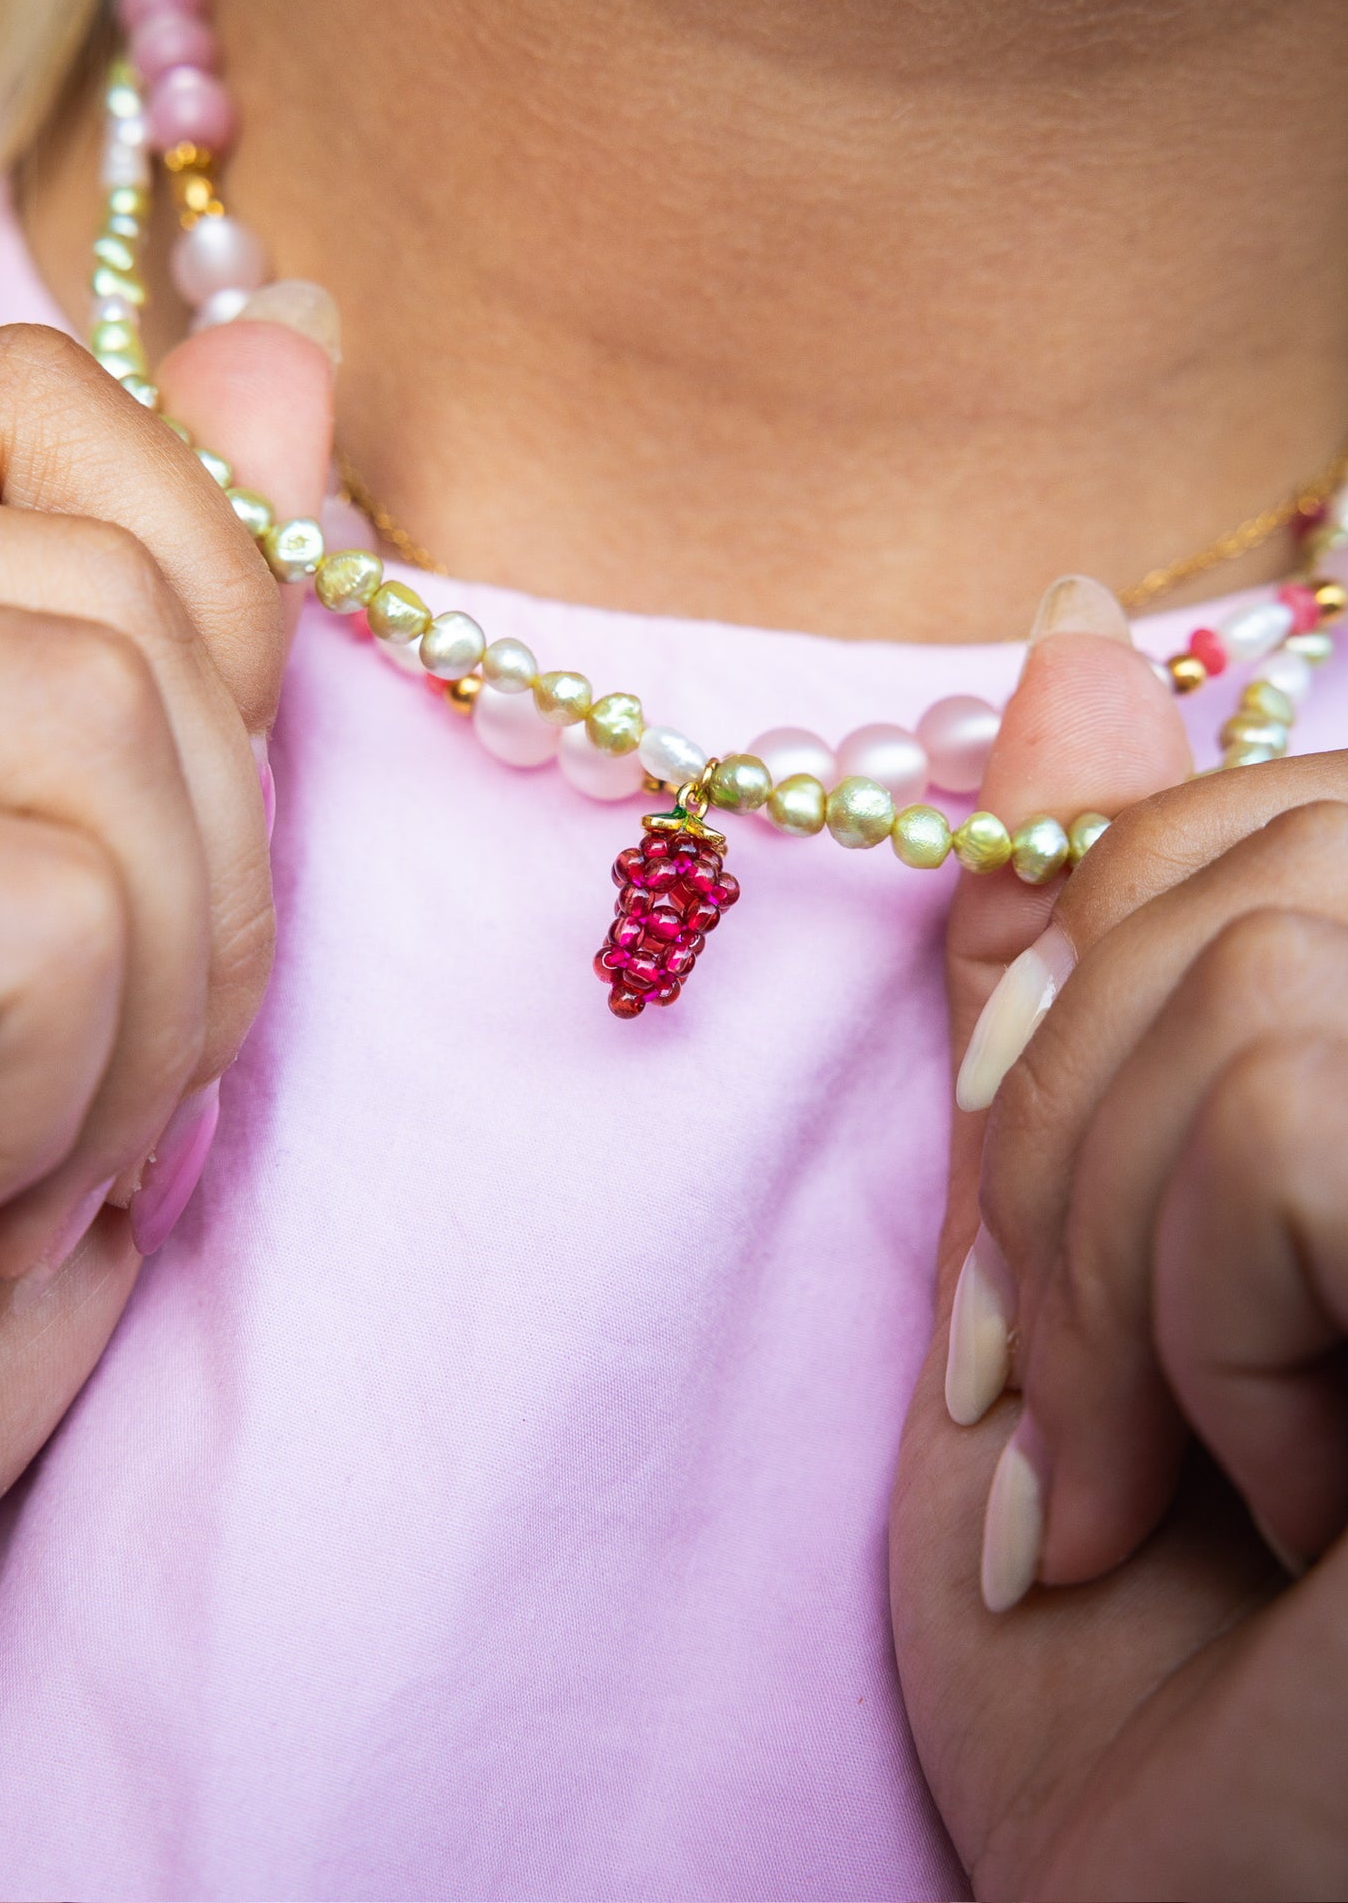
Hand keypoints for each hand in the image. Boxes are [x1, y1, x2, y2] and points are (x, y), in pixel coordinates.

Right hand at [0, 315, 330, 1589]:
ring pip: (100, 718)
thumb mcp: (84, 915)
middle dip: (205, 892)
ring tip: (16, 1167)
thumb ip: (170, 631)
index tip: (164, 851)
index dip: (200, 620)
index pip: (45, 407)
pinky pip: (46, 910)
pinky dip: (52, 1106)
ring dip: (143, 1015)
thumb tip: (298, 330)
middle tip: (95, 1097)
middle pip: (116, 598)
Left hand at [891, 577, 1347, 1897]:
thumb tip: (1070, 631)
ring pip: (1275, 974)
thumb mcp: (1067, 1267)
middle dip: (1061, 1142)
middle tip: (1022, 1403)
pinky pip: (1300, 1112)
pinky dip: (1204, 1325)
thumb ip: (1083, 959)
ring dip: (1109, 1268)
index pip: (1272, 814)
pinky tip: (1275, 1528)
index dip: (1076, 995)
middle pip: (1273, 870)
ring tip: (1118, 1495)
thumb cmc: (1153, 1674)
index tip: (1006, 1262)